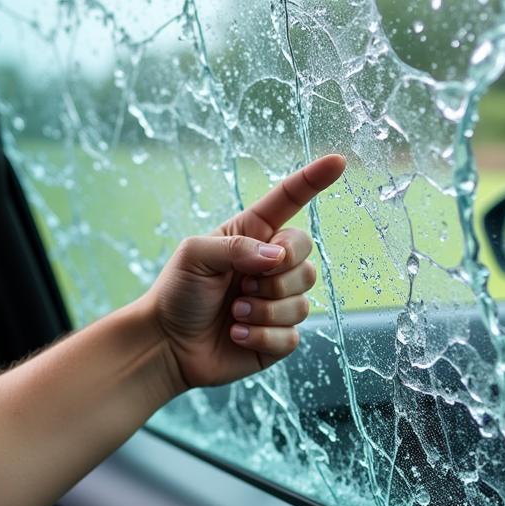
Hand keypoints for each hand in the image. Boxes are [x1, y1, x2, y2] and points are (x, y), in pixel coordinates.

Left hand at [149, 154, 345, 389]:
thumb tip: (277, 258)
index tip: (337, 161)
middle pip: (305, 258)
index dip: (313, 180)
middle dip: (276, 275)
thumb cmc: (177, 292)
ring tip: (233, 312)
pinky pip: (292, 334)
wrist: (167, 345)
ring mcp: (277, 302)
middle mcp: (270, 266)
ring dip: (263, 309)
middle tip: (241, 286)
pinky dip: (261, 335)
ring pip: (301, 300)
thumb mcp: (196, 255)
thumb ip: (236, 247)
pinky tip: (236, 334)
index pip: (289, 201)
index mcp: (252, 235)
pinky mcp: (278, 337)